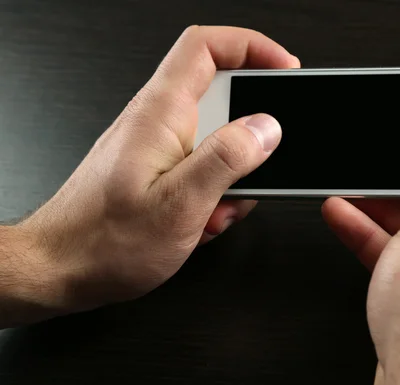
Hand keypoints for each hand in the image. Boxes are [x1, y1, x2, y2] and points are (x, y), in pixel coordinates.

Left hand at [5, 26, 298, 323]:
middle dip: (250, 138)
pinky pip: (204, 167)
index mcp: (161, 114)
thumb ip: (227, 160)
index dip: (252, 47)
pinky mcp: (160, 170)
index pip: (207, 48)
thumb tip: (266, 128)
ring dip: (232, 177)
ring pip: (218, 141)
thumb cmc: (103, 241)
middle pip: (223, 98)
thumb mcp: (179, 204)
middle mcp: (158, 122)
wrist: (61, 268)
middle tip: (258, 167)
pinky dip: (215, 194)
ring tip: (216, 211)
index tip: (284, 70)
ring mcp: (159, 146)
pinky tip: (201, 221)